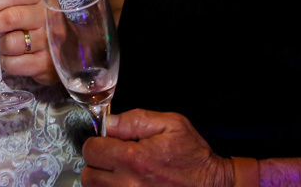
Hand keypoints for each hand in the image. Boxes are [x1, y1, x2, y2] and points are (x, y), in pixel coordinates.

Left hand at [0, 0, 57, 84]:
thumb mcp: (26, 4)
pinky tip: (8, 57)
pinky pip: (14, 64)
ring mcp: (49, 41)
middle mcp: (48, 16)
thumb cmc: (42, 21)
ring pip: (10, 43)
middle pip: (10, 18)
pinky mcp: (45, 64)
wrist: (73, 46)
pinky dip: (5, 62)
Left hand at [82, 110, 232, 186]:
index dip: (98, 142)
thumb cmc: (192, 156)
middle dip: (98, 162)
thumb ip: (135, 119)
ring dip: (103, 179)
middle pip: (88, 174)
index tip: (109, 142)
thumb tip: (108, 123)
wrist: (211, 185)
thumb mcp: (170, 124)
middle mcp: (127, 184)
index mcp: (134, 159)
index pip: (92, 150)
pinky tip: (127, 182)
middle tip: (114, 158)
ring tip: (122, 172)